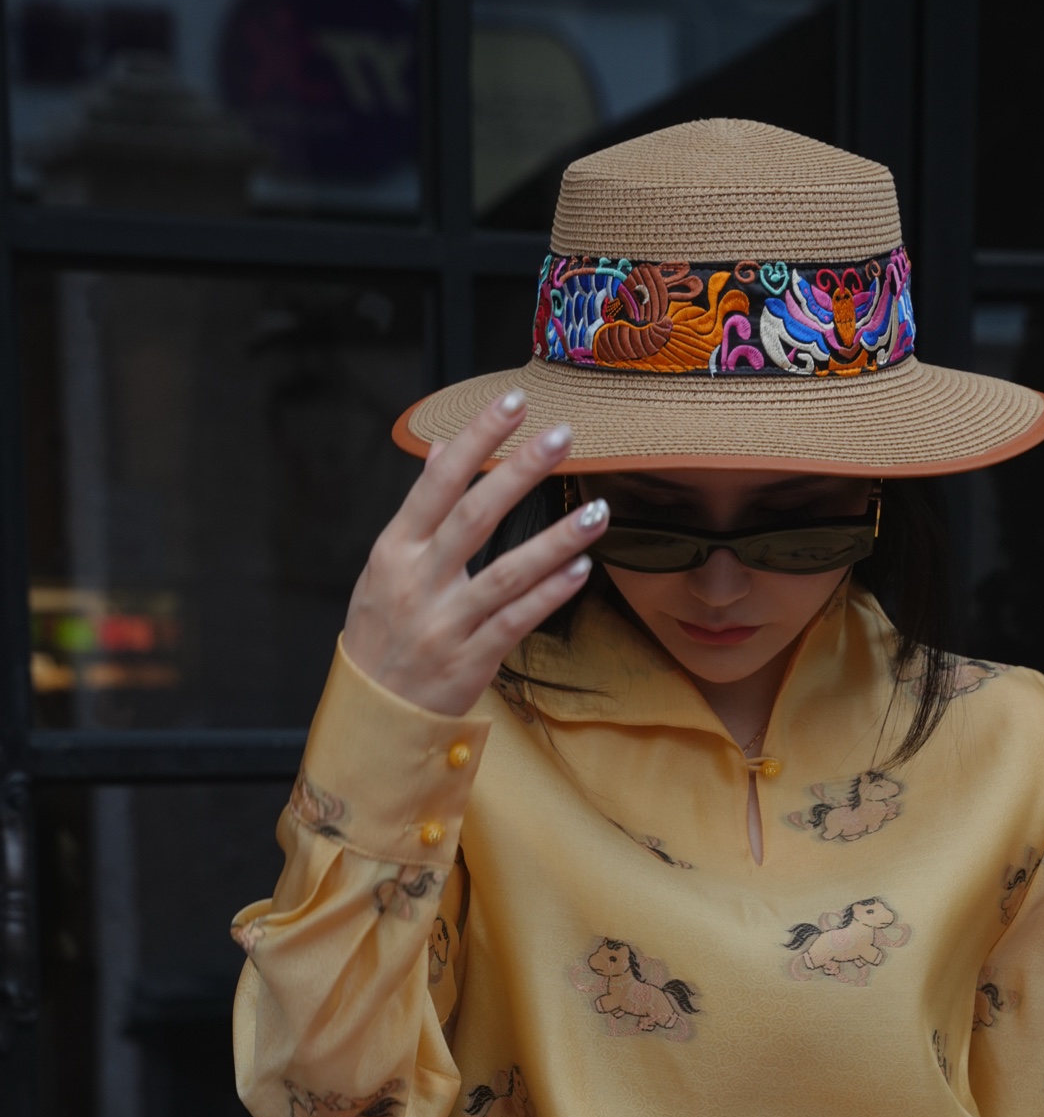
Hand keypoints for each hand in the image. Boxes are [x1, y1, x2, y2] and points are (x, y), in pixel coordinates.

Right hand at [341, 392, 608, 715]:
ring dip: (556, 539)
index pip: (438, 484)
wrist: (373, 714)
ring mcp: (446, 623)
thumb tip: (443, 450)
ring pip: (507, 573)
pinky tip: (581, 569)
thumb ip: (419, 509)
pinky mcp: (471, 660)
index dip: (476, 440)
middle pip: (474, 517)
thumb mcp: (386, 566)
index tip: (512, 402)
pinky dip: (550, 594)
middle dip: (520, 472)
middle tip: (563, 436)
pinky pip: (517, 621)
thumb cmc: (383, 632)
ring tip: (597, 510)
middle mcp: (419, 582)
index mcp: (395, 551)